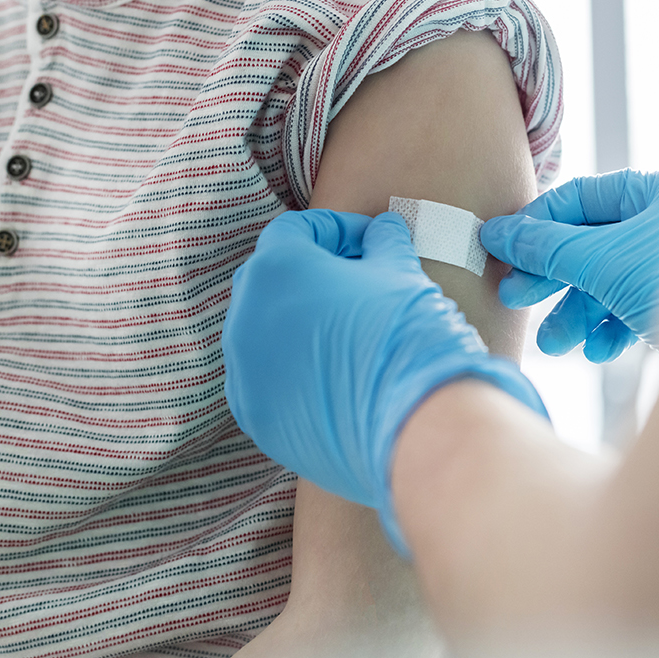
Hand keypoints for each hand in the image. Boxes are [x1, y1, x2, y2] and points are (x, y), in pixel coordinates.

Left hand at [222, 209, 544, 551]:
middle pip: (270, 278)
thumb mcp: (400, 272)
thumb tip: (384, 231)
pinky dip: (292, 369)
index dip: (335, 229)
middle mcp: (244, 318)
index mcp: (275, 270)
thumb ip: (384, 244)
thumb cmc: (406, 337)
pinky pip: (266, 379)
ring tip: (347, 330)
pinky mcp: (257, 417)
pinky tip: (336, 375)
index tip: (370, 241)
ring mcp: (244, 373)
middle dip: (310, 272)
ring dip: (298, 322)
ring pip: (263, 332)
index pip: (294, 230)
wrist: (414, 427)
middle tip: (358, 278)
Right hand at [480, 169, 658, 362]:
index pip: (582, 197)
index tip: (498, 250)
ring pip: (609, 283)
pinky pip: (634, 311)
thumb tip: (498, 234)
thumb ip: (548, 247)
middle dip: (552, 277)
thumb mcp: (603, 261)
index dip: (536, 224)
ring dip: (576, 314)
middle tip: (514, 298)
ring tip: (553, 344)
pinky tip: (597, 352)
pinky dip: (609, 331)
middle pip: (591, 243)